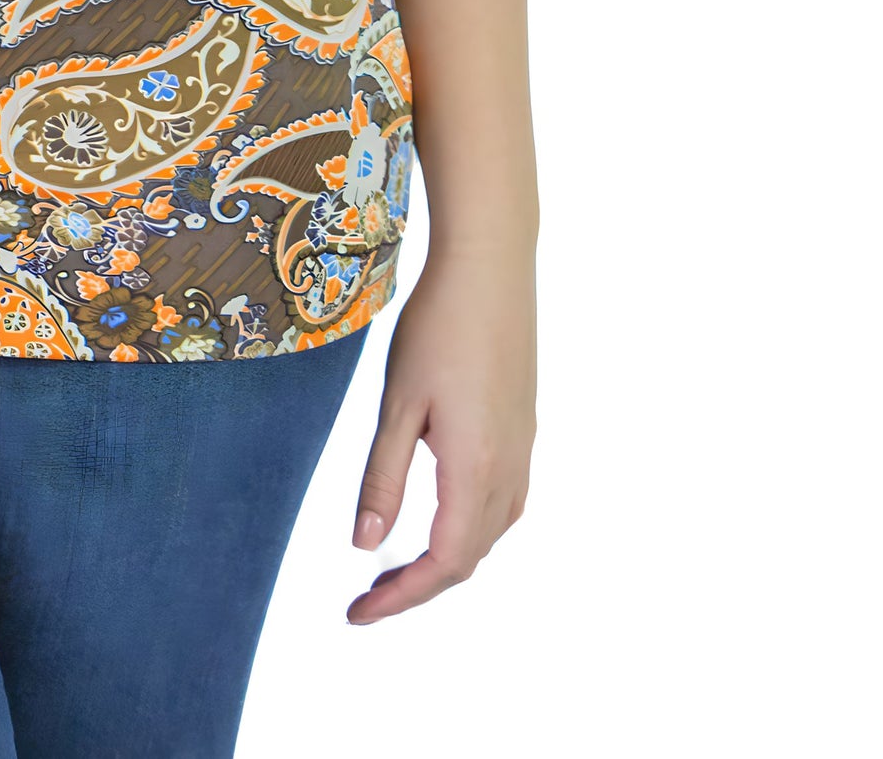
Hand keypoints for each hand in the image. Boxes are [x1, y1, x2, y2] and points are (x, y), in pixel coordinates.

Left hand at [347, 245, 534, 621]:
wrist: (491, 267)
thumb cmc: (437, 327)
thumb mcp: (398, 403)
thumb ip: (382, 477)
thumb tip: (364, 545)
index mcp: (475, 469)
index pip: (444, 563)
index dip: (402, 598)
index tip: (358, 615)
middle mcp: (509, 469)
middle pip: (469, 556)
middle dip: (419, 586)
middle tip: (367, 597)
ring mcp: (523, 449)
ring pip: (490, 533)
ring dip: (447, 560)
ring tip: (396, 567)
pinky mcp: (524, 429)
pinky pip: (503, 503)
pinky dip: (470, 528)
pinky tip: (442, 515)